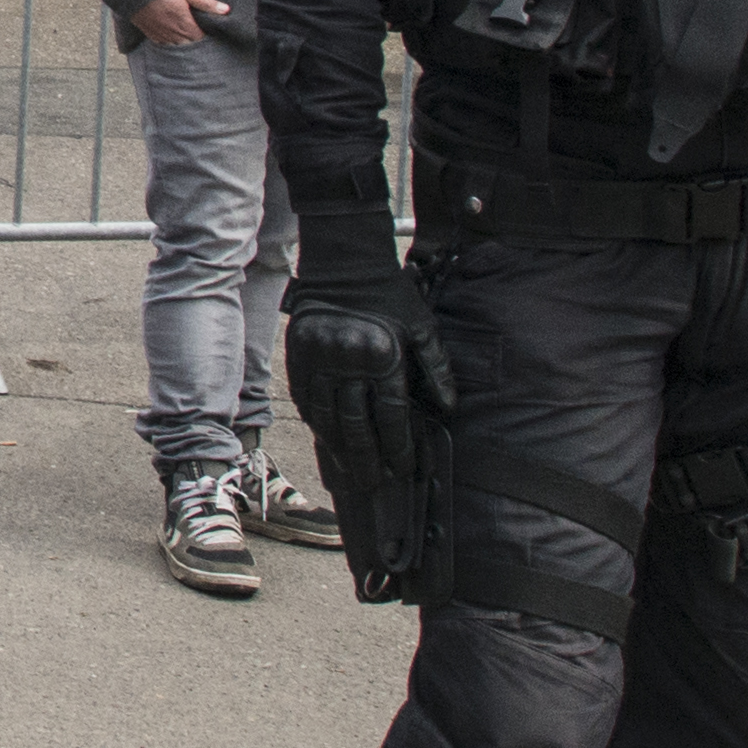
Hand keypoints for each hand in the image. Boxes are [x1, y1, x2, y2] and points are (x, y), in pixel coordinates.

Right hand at [128, 0, 227, 49]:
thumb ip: (207, 3)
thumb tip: (226, 10)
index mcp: (186, 25)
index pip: (200, 39)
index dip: (205, 36)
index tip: (207, 31)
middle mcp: (174, 34)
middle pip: (189, 46)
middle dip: (194, 41)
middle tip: (197, 35)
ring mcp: (162, 36)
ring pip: (176, 47)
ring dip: (182, 44)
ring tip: (185, 37)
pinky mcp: (151, 35)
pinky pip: (163, 45)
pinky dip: (169, 43)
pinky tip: (171, 37)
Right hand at [282, 288, 454, 485]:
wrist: (346, 264)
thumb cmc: (390, 297)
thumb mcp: (422, 327)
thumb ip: (437, 367)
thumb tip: (448, 407)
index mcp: (383, 356)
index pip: (391, 415)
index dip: (398, 447)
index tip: (402, 468)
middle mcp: (349, 361)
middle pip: (356, 423)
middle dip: (366, 459)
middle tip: (371, 484)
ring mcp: (319, 358)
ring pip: (326, 415)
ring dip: (337, 447)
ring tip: (347, 470)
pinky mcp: (298, 353)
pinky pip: (303, 397)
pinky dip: (314, 421)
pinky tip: (323, 438)